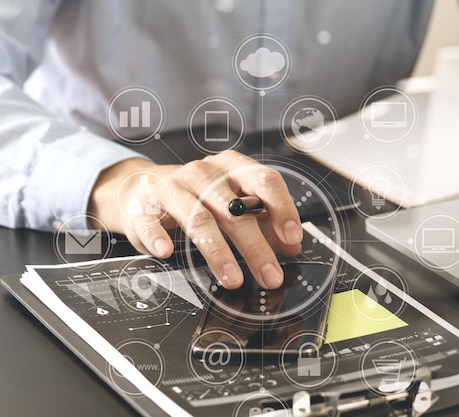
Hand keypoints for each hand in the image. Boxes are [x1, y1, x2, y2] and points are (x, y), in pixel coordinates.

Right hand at [88, 150, 302, 288]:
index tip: (292, 237)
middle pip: (235, 209)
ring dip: (218, 252)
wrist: (144, 190)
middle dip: (256, 246)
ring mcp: (172, 187)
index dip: (282, 209)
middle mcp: (204, 173)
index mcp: (232, 168)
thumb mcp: (235, 204)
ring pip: (199, 219)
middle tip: (270, 274)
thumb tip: (292, 245)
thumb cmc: (198, 198)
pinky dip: (158, 237)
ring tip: (233, 279)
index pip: (264, 181)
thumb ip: (266, 222)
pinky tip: (167, 251)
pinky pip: (151, 222)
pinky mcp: (144, 206)